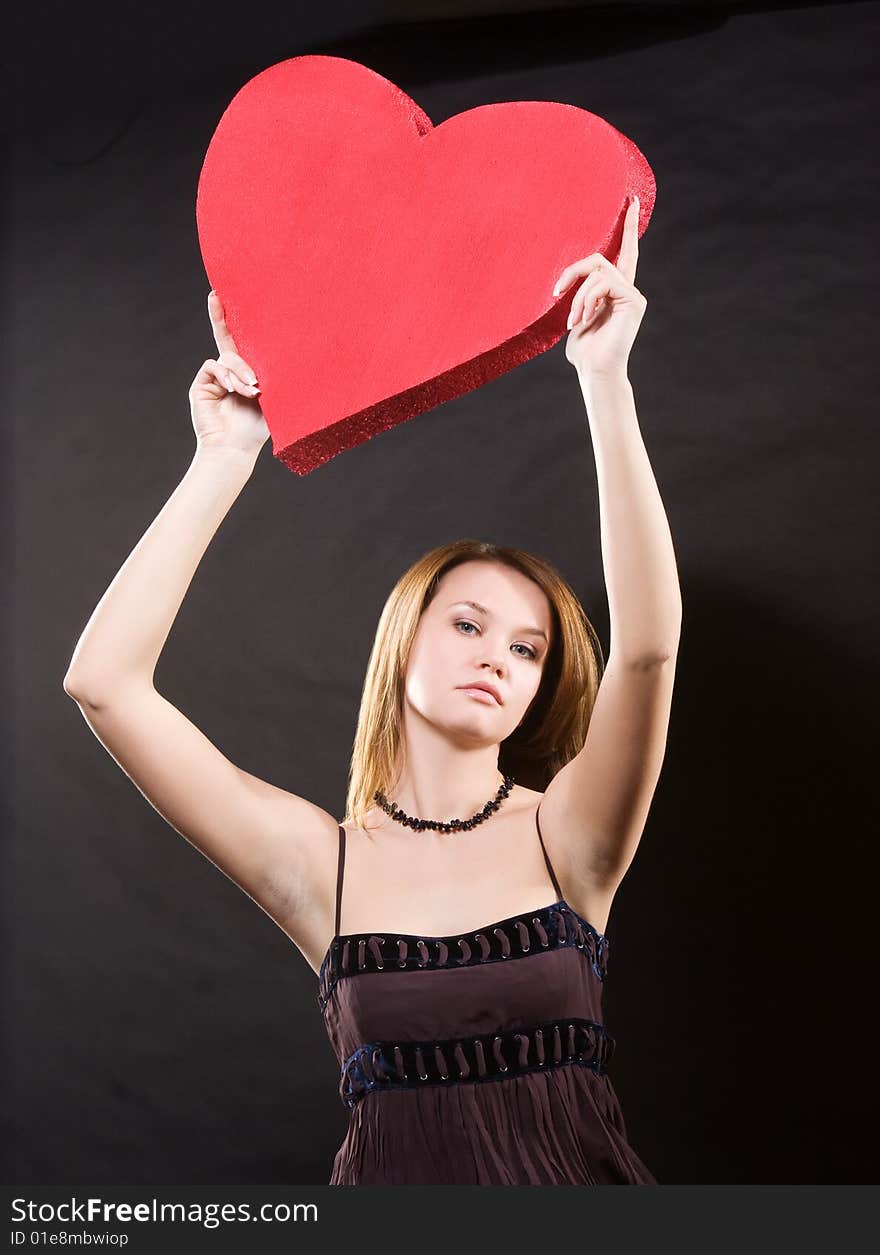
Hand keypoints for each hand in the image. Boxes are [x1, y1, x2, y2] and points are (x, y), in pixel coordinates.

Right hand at [189, 290, 269, 456]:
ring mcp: (215, 378)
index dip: (239, 323)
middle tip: (216, 296)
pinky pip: (214, 367)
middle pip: (226, 338)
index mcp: (249, 374)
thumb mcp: (275, 399)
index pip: (244, 344)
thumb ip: (277, 378)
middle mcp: (231, 373)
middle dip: (220, 317)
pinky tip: (234, 389)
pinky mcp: (202, 385)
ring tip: (253, 389)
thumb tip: (299, 356)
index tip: (235, 298)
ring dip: (240, 371)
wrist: (235, 448)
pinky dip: (226, 375)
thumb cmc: (258, 429)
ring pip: (227, 357)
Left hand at [553, 196, 646, 376]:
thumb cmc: (585, 351)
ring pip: (597, 272)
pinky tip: (583, 320)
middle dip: (573, 272)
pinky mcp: (634, 301)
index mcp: (615, 291)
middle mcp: (627, 289)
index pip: (624, 252)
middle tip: (557, 292)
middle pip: (599, 259)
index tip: (632, 201)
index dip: (628, 227)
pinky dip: (586, 300)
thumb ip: (578, 294)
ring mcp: (633, 294)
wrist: (596, 371)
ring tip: (574, 321)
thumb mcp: (576, 316)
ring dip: (578, 296)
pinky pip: (603, 284)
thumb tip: (566, 283)